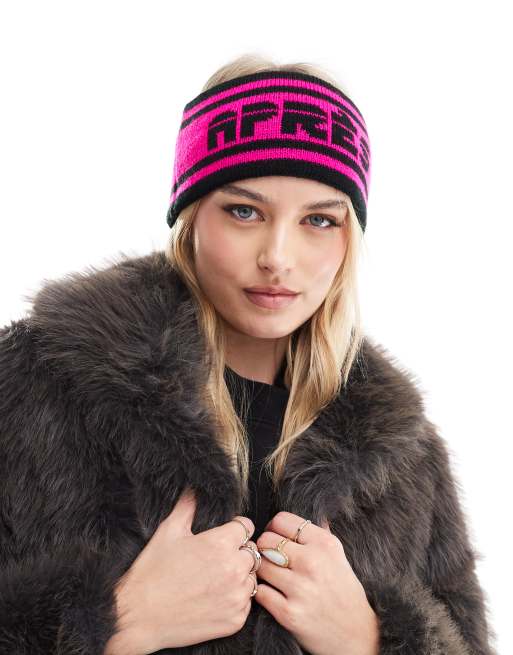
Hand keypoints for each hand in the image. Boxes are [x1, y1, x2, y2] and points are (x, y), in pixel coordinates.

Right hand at [105, 488, 258, 653]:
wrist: (138, 616)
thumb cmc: (152, 572)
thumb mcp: (168, 530)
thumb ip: (188, 505)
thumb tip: (195, 487)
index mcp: (221, 544)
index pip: (245, 527)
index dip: (233, 528)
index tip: (223, 535)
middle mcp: (234, 569)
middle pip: (251, 552)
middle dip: (237, 552)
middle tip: (214, 559)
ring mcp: (236, 597)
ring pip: (251, 578)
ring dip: (238, 576)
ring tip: (213, 579)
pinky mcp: (235, 620)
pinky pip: (246, 603)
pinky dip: (234, 600)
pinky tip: (213, 597)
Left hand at [254, 512, 379, 654]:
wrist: (357, 634)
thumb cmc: (345, 591)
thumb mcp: (338, 556)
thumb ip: (321, 534)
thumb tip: (315, 511)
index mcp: (324, 544)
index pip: (282, 520)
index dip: (273, 528)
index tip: (276, 538)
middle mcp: (313, 562)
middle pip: (266, 540)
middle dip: (264, 548)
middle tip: (270, 558)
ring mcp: (300, 588)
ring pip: (260, 565)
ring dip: (262, 571)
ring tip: (272, 576)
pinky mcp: (289, 613)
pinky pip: (260, 592)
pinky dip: (262, 593)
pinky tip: (272, 594)